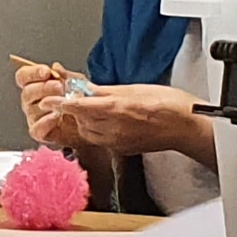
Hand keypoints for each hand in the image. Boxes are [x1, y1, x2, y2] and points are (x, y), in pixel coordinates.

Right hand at [13, 60, 78, 134]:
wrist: (94, 124)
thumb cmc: (82, 102)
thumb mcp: (79, 84)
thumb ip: (67, 76)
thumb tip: (56, 68)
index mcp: (37, 85)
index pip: (23, 76)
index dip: (32, 73)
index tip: (46, 72)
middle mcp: (32, 101)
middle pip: (26, 92)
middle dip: (43, 87)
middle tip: (59, 86)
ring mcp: (34, 118)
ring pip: (31, 109)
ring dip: (47, 103)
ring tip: (63, 102)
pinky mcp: (41, 133)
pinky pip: (36, 129)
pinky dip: (45, 123)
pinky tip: (56, 117)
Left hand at [28, 83, 207, 153]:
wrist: (187, 127)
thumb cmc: (170, 105)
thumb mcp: (136, 89)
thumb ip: (107, 91)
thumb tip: (86, 89)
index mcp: (118, 110)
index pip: (81, 107)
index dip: (62, 103)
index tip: (49, 100)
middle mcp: (115, 129)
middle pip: (81, 120)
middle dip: (74, 109)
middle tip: (72, 95)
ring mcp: (118, 141)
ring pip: (88, 131)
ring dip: (84, 119)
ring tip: (91, 107)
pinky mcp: (122, 148)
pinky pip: (100, 139)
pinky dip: (95, 128)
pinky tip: (103, 119)